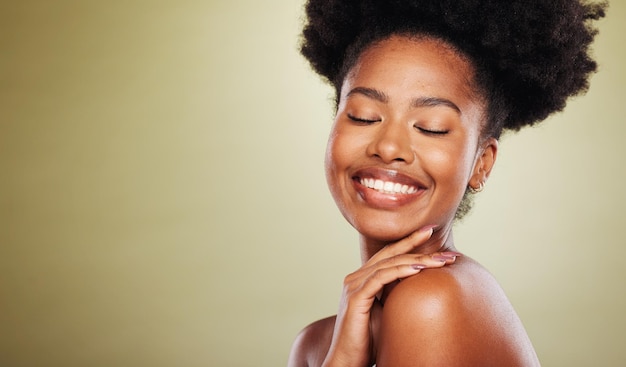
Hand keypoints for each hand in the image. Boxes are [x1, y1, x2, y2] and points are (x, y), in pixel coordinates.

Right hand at [322, 226, 458, 366]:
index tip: (432, 232)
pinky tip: (419, 269)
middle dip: (415, 242)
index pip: (389, 254)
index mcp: (363, 279)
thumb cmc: (370, 341)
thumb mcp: (389, 312)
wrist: (349, 361)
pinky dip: (401, 271)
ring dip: (416, 258)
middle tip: (437, 232)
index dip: (409, 241)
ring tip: (439, 259)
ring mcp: (354, 286)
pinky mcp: (355, 297)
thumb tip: (427, 287)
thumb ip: (399, 296)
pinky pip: (380, 278)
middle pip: (389, 253)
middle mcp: (356, 277)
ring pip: (388, 264)